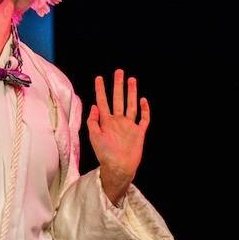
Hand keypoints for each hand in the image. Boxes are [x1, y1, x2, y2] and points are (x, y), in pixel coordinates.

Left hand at [87, 69, 150, 204]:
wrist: (119, 167)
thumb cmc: (105, 154)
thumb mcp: (94, 136)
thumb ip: (93, 121)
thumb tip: (93, 105)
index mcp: (106, 121)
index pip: (102, 102)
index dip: (100, 90)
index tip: (99, 78)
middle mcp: (118, 121)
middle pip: (118, 99)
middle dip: (118, 86)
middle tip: (119, 71)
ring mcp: (129, 126)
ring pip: (131, 105)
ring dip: (131, 93)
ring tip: (132, 80)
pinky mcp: (139, 132)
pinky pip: (143, 119)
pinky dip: (145, 110)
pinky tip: (143, 100)